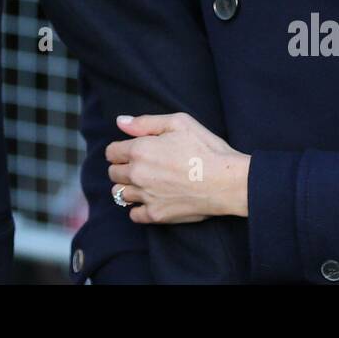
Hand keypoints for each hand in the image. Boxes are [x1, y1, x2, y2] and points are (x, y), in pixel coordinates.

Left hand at [105, 112, 250, 223]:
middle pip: (113, 173)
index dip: (120, 150)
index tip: (132, 151)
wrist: (227, 181)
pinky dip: (138, 208)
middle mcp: (138, 174)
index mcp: (140, 150)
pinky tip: (151, 199)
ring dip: (128, 187)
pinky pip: (134, 215)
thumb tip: (120, 122)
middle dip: (122, 168)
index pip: (111, 152)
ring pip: (120, 194)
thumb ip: (145, 122)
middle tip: (141, 166)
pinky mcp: (157, 215)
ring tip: (145, 183)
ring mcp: (146, 196)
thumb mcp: (178, 122)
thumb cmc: (206, 148)